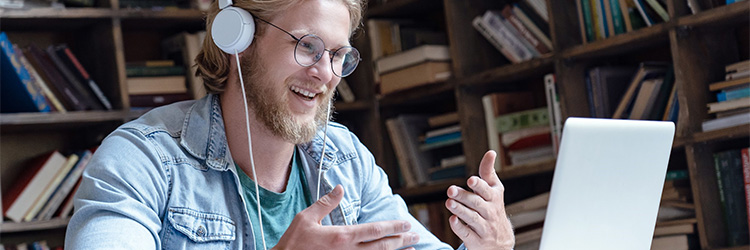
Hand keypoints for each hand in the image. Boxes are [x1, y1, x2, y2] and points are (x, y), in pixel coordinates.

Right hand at [273, 185, 418, 249]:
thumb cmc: (293, 243)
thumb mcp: (306, 218)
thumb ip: (326, 203)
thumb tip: (341, 188)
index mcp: (341, 237)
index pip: (374, 230)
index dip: (393, 226)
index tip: (406, 223)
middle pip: (382, 246)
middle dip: (401, 241)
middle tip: (416, 236)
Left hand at [445, 150, 513, 249]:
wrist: (501, 242)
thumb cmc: (493, 209)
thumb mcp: (494, 190)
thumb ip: (488, 172)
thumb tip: (490, 152)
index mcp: (494, 198)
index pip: (487, 190)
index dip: (479, 185)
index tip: (471, 180)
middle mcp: (490, 212)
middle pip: (476, 203)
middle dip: (464, 196)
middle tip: (450, 190)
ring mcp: (484, 227)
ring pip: (472, 218)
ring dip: (460, 210)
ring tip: (449, 203)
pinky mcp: (476, 240)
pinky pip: (467, 233)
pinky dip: (459, 227)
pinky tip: (452, 220)